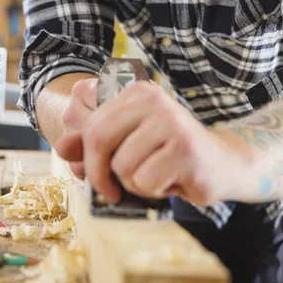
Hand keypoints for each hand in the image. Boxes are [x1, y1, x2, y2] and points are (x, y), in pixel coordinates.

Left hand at [56, 80, 233, 204]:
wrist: (221, 162)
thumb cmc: (167, 153)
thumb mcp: (127, 143)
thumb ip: (93, 144)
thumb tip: (61, 147)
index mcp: (135, 92)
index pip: (89, 124)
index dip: (86, 156)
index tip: (97, 172)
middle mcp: (152, 99)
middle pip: (98, 139)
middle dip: (100, 174)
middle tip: (112, 190)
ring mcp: (170, 121)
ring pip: (121, 165)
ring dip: (134, 183)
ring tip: (156, 174)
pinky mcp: (184, 148)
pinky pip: (145, 181)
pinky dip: (153, 191)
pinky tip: (171, 180)